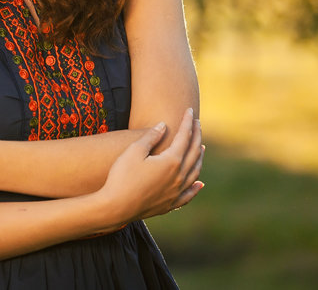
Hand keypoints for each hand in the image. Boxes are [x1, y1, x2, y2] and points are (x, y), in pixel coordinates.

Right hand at [101, 108, 203, 223]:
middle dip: (196, 136)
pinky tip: (200, 183)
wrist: (116, 207)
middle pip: (194, 152)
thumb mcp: (134, 151)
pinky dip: (196, 187)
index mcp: (171, 161)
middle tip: (198, 123)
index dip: (187, 122)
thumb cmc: (122, 176)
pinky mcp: (170, 204)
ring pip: (195, 172)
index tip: (190, 111)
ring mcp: (176, 192)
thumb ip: (151, 137)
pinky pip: (189, 194)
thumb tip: (164, 125)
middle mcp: (179, 177)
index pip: (184, 137)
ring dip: (199, 158)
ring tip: (201, 147)